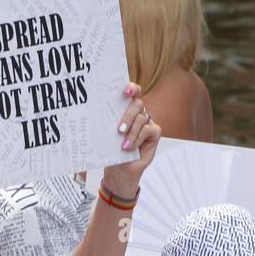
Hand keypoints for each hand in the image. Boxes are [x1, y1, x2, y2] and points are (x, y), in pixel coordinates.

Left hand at [102, 82, 159, 196]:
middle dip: (127, 116)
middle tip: (119, 129)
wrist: (120, 167)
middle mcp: (137, 112)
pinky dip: (137, 139)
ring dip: (131, 132)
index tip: (125, 92)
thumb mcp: (107, 134)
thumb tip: (100, 114)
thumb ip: (109, 122)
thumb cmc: (112, 148)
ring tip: (122, 144)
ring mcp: (147, 121)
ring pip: (141, 118)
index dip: (131, 88)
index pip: (131, 92)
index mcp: (124, 108)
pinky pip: (148, 130)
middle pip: (137, 104)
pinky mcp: (154, 132)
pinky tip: (129, 147)